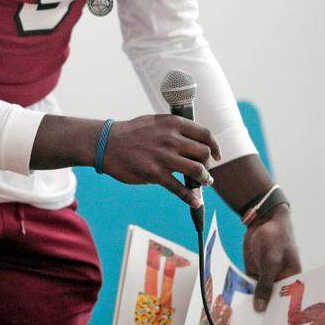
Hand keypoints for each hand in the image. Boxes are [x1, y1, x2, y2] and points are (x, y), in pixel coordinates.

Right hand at [100, 114, 220, 206]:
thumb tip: (193, 139)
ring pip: (197, 170)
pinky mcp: (155, 175)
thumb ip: (174, 128)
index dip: (215, 146)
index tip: (216, 155)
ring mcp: (164, 157)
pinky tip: (195, 202)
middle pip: (204, 153)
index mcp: (173, 123)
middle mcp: (171, 139)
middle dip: (208, 163)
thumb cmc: (131, 133)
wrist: (107, 144)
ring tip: (204, 183)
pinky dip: (191, 198)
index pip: (204, 134)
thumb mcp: (155, 122)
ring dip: (204, 179)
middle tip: (205, 170)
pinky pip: (180, 189)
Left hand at [243, 207, 300, 311]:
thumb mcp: (271, 260)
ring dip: (252, 304)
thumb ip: (266, 284)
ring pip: (259, 296)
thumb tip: (260, 308)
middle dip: (264, 311)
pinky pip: (249, 287)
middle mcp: (280, 281)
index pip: (288, 302)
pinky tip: (235, 303)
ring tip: (243, 320)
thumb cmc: (275, 237)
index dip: (280, 314)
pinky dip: (244, 293)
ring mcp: (267, 277)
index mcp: (292, 279)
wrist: (262, 218)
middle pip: (272, 301)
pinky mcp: (254, 273)